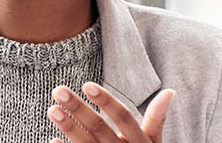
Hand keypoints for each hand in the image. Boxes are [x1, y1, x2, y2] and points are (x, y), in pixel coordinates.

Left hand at [47, 82, 174, 142]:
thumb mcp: (153, 142)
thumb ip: (156, 119)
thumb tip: (170, 91)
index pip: (123, 118)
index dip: (107, 102)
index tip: (87, 85)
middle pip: (100, 129)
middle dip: (79, 110)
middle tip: (58, 91)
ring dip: (69, 128)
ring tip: (52, 110)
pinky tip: (53, 140)